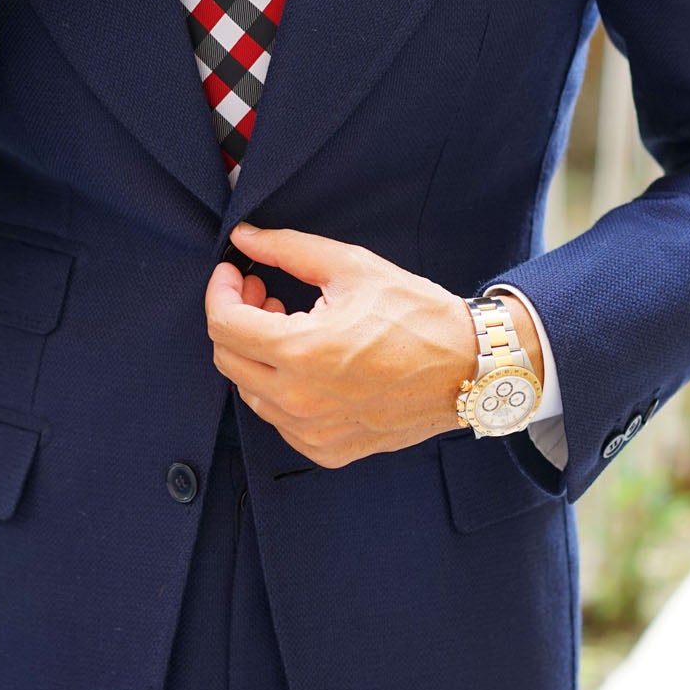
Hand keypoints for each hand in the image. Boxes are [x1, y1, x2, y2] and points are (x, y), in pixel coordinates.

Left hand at [204, 222, 539, 468]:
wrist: (469, 368)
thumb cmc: (417, 314)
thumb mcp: (352, 267)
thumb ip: (288, 249)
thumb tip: (244, 239)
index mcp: (301, 351)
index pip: (224, 324)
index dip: (221, 291)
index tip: (235, 273)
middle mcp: (299, 400)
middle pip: (228, 358)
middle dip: (237, 319)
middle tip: (265, 293)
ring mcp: (312, 431)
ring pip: (250, 392)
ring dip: (257, 355)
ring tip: (291, 325)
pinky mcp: (326, 450)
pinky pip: (280, 420)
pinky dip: (281, 388)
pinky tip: (309, 364)